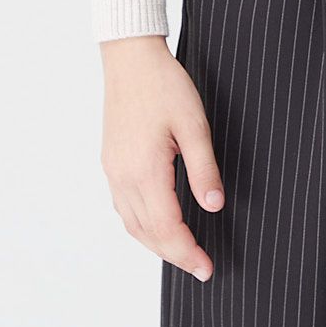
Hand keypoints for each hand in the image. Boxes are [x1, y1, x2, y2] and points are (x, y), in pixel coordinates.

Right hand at [98, 35, 225, 281]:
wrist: (131, 58)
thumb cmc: (165, 85)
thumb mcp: (194, 124)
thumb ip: (204, 168)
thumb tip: (214, 205)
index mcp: (145, 171)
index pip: (166, 229)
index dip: (188, 252)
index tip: (207, 268)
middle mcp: (123, 177)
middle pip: (147, 234)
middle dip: (174, 255)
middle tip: (201, 267)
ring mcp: (113, 171)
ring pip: (132, 225)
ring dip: (157, 244)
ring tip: (183, 251)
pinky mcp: (110, 162)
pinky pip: (124, 208)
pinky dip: (142, 226)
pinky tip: (158, 223)